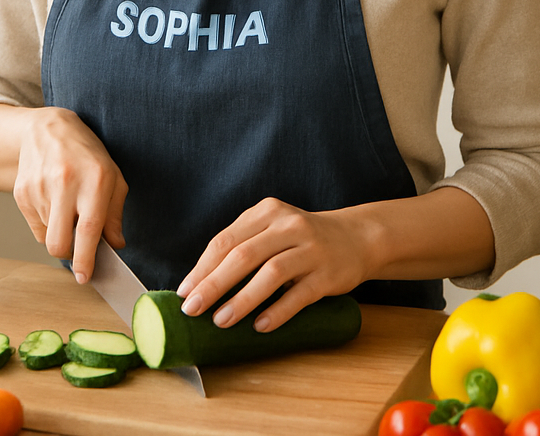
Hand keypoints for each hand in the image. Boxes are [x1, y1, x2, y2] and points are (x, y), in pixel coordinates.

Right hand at [12, 106, 127, 283]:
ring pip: (47, 237)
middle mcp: (65, 183)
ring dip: (59, 232)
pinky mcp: (21, 192)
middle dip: (69, 255)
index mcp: (94, 179)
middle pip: (59, 242)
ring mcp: (39, 187)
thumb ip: (115, 212)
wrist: (48, 129)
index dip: (86, 258)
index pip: (88, 229)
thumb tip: (115, 245)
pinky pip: (35, 227)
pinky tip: (53, 202)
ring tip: (67, 207)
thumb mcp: (113, 176)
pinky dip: (46, 223)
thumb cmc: (87, 154)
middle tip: (78, 250)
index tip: (85, 277)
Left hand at [175, 197, 374, 331]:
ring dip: (242, 299)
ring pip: (270, 273)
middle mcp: (288, 225)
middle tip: (192, 309)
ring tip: (220, 321)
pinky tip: (260, 326)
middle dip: (213, 284)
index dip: (202, 267)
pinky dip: (277, 311)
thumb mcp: (272, 229)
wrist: (355, 237)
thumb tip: (201, 282)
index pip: (226, 240)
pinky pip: (299, 295)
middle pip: (243, 255)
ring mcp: (310, 248)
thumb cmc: (301, 239)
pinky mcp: (327, 273)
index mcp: (267, 212)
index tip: (184, 291)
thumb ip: (243, 245)